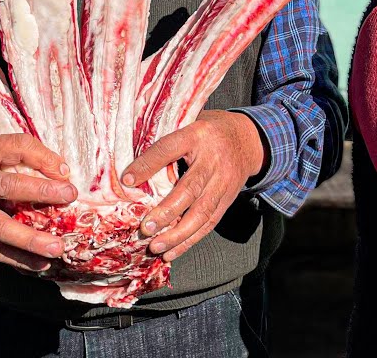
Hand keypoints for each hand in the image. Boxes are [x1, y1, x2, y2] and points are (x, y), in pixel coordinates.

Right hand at [0, 135, 76, 271]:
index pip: (14, 145)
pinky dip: (15, 260)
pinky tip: (39, 266)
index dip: (42, 155)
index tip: (66, 169)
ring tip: (57, 248)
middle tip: (69, 195)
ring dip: (29, 240)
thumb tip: (58, 170)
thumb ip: (7, 156)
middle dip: (40, 191)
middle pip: (6, 185)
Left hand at [120, 110, 265, 261]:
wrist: (249, 140)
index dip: (149, 164)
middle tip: (146, 227)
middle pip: (190, 188)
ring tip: (156, 246)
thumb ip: (166, 140)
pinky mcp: (227, 199)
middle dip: (167, 211)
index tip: (127, 179)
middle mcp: (212, 161)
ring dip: (178, 234)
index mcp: (197, 135)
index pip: (170, 148)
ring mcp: (222, 183)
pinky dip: (190, 240)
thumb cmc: (210, 132)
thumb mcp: (190, 124)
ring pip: (202, 212)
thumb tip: (132, 164)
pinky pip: (209, 223)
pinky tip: (172, 252)